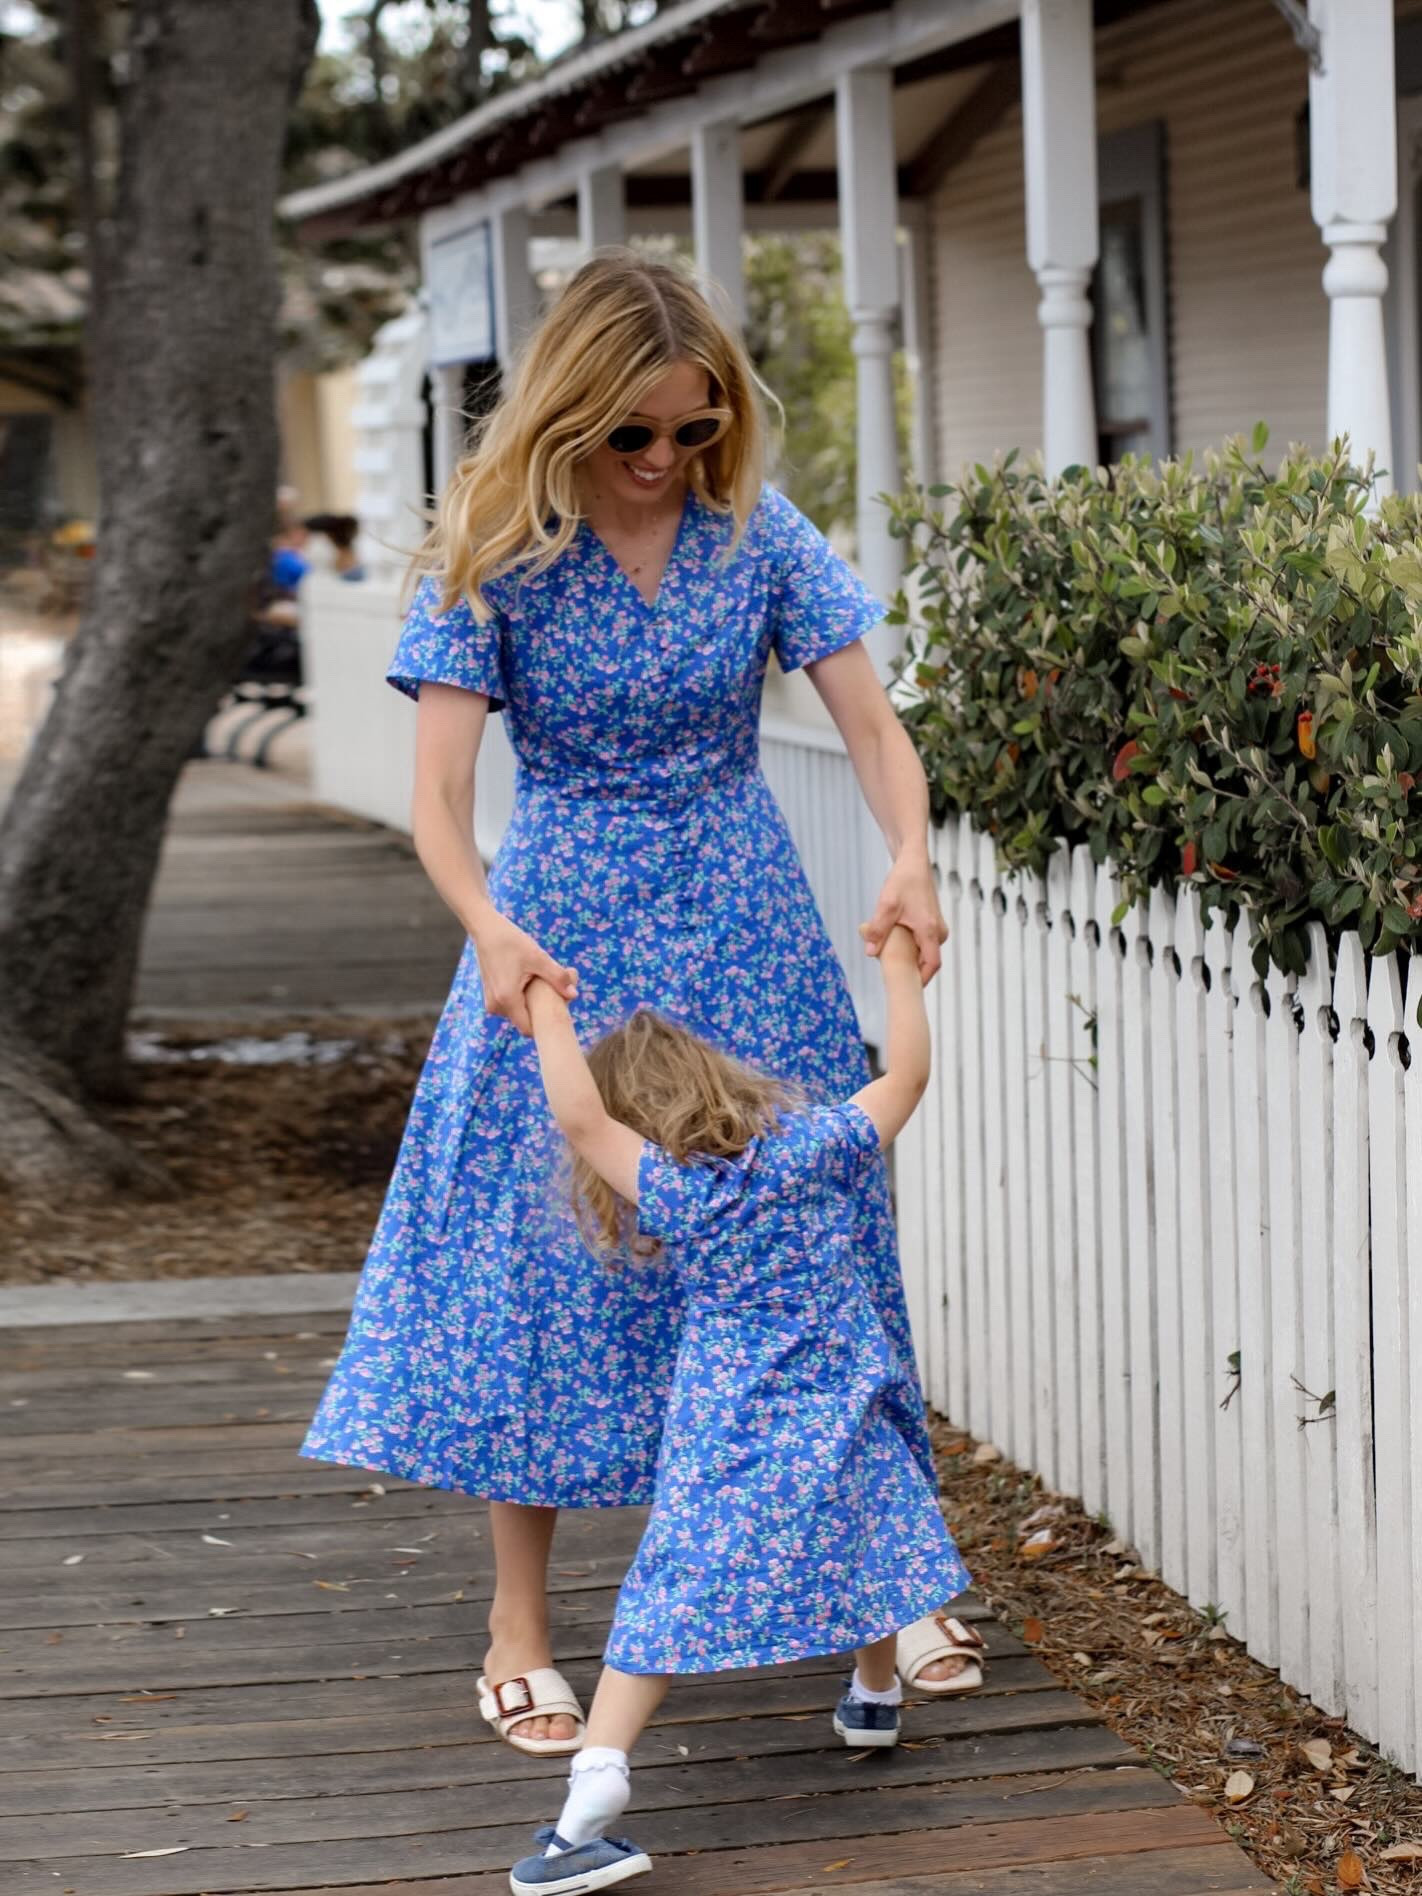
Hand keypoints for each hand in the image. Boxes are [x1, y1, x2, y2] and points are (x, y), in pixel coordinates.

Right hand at [472, 912, 577, 1036]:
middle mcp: (496, 1006)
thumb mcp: (538, 958)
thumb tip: (574, 995)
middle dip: (540, 1010)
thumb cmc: (512, 941)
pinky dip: (522, 997)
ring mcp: (491, 1002)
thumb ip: (557, 978)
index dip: (545, 1023)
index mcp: (507, 1000)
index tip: (558, 1009)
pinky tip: (529, 980)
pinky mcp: (491, 996)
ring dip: (531, 1003)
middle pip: (525, 1021)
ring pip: (519, 1013)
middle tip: (552, 989)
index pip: (529, 1029)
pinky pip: (512, 1005)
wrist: (486, 929)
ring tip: (539, 980)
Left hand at [860, 849, 947, 982]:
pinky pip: (923, 943)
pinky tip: (892, 942)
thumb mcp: (886, 905)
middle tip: (890, 974)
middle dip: (910, 969)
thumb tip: (870, 953)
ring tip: (887, 957)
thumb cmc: (902, 881)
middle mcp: (938, 932)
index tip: (907, 989)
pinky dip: (910, 947)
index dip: (921, 980)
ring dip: (908, 957)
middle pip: (927, 961)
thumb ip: (878, 930)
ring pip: (924, 952)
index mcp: (930, 930)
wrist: (914, 862)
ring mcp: (937, 928)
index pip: (932, 965)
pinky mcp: (932, 924)